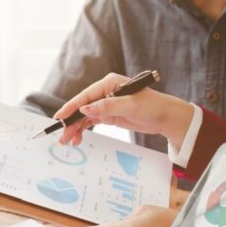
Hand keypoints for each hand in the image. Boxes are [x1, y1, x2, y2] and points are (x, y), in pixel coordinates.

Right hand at [54, 73, 194, 149]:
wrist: (165, 116)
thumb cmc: (152, 106)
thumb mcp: (130, 106)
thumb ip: (107, 107)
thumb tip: (85, 108)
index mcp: (109, 84)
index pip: (85, 96)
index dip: (71, 107)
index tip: (59, 118)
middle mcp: (105, 92)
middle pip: (82, 107)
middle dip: (71, 122)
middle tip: (61, 137)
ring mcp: (106, 104)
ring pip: (84, 116)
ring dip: (75, 128)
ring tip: (68, 142)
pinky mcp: (109, 114)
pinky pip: (91, 121)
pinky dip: (84, 130)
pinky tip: (78, 138)